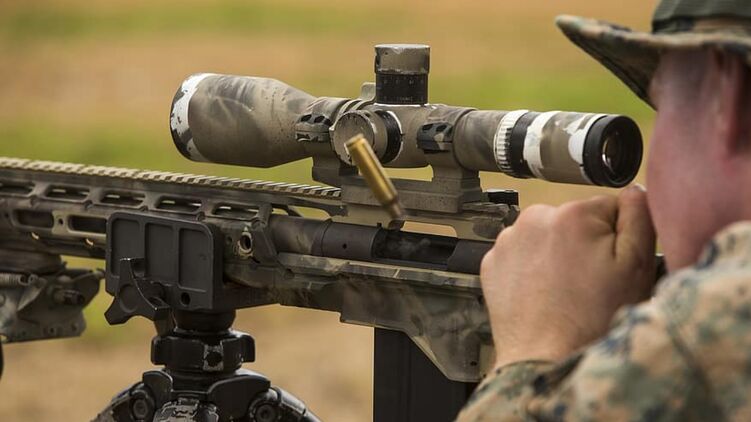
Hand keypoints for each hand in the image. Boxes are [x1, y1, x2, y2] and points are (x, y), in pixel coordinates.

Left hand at [481, 185, 655, 367]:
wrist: (545, 359)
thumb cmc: (592, 321)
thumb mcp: (637, 267)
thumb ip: (639, 217)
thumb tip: (634, 190)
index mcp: (572, 214)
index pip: (609, 209)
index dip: (618, 239)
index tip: (613, 265)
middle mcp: (533, 219)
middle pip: (574, 222)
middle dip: (585, 245)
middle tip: (590, 283)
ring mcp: (508, 241)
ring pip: (546, 238)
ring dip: (557, 256)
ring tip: (566, 292)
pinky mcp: (492, 263)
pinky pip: (521, 256)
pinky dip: (532, 270)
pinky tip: (543, 294)